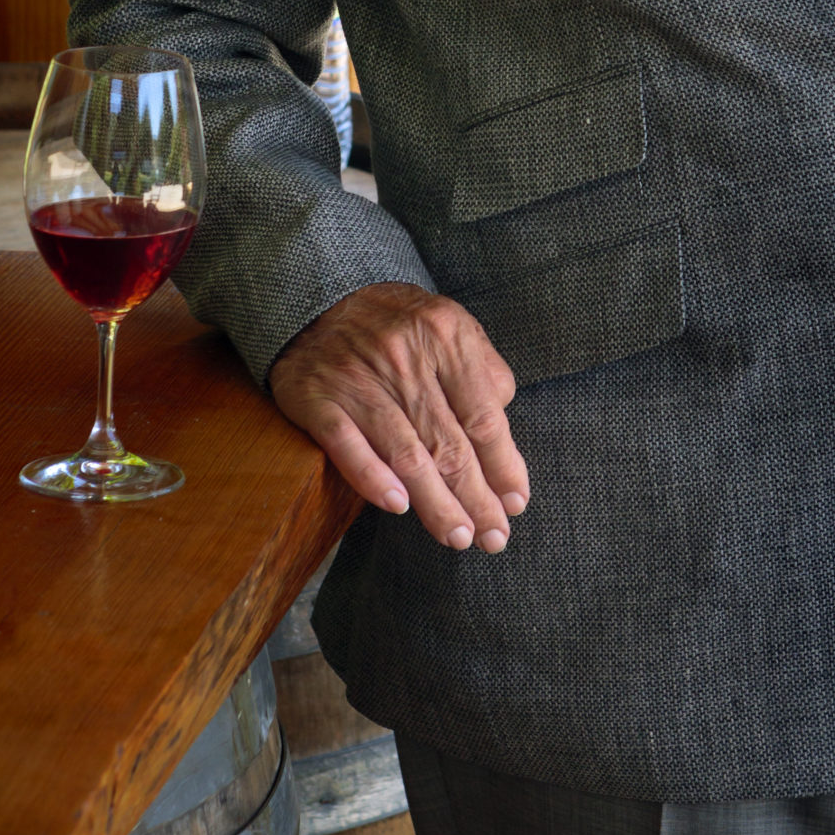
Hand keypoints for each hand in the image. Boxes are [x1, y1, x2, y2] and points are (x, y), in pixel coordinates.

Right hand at [269, 284, 529, 552]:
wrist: (320, 298)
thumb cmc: (398, 324)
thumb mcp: (449, 326)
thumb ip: (483, 371)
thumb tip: (504, 430)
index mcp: (446, 336)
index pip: (483, 416)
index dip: (503, 466)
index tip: (516, 503)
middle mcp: (405, 356)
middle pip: (448, 443)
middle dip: (476, 498)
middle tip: (493, 537)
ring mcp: (359, 379)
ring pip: (405, 453)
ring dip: (436, 503)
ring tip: (458, 537)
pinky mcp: (318, 398)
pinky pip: (348, 445)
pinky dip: (373, 478)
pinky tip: (398, 507)